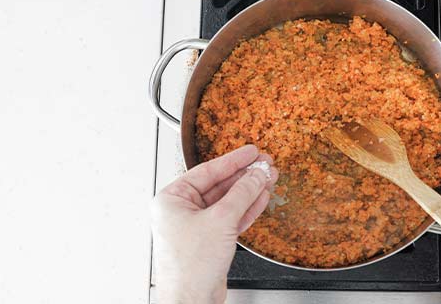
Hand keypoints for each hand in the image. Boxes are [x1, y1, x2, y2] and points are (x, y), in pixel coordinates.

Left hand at [151, 145, 277, 303]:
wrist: (192, 301)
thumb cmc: (190, 267)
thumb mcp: (221, 220)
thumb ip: (241, 194)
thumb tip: (256, 175)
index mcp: (172, 199)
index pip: (207, 171)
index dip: (233, 160)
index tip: (251, 152)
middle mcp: (181, 211)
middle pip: (219, 185)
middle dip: (244, 176)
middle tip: (265, 164)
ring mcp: (196, 226)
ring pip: (227, 202)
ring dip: (249, 191)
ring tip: (269, 179)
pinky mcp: (209, 240)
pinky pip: (230, 218)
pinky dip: (246, 208)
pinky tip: (261, 198)